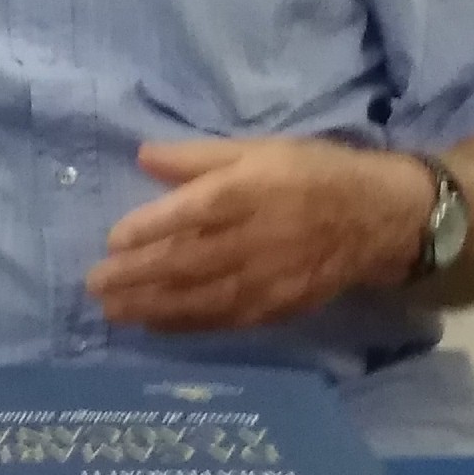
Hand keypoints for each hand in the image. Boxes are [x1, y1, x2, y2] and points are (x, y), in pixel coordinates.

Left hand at [86, 139, 431, 331]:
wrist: (378, 218)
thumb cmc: (311, 174)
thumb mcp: (258, 149)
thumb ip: (198, 156)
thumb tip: (143, 157)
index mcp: (251, 191)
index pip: (193, 211)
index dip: (150, 227)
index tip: (112, 239)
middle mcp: (255, 237)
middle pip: (188, 260)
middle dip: (136, 275)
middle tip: (94, 284)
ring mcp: (267, 278)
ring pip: (200, 297)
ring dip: (151, 307)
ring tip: (111, 310)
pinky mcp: (277, 306)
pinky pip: (224, 319)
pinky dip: (185, 324)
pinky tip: (153, 325)